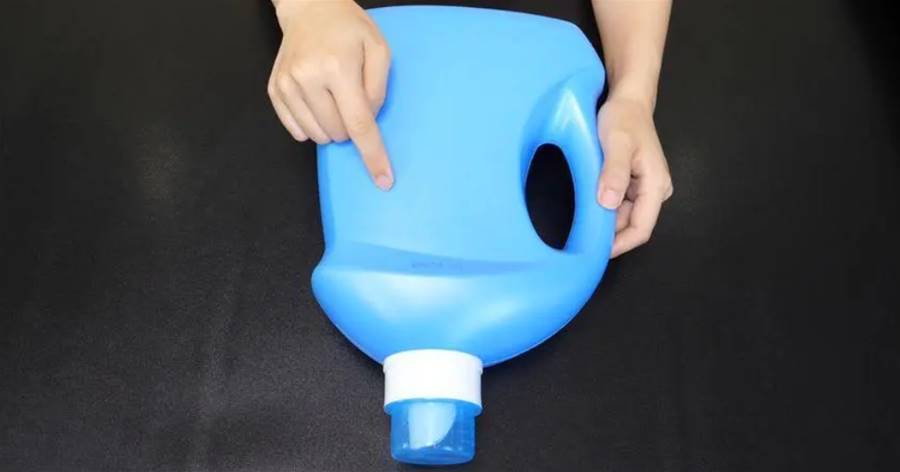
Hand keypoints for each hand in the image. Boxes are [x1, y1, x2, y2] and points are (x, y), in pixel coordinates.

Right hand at [268, 0, 392, 189]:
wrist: (309, 7)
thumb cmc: (349, 28)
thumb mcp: (379, 49)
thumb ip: (378, 89)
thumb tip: (368, 121)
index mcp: (338, 68)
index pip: (358, 124)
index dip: (372, 155)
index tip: (383, 181)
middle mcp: (308, 78)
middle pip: (338, 133)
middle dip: (351, 126)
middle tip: (351, 97)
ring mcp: (287, 85)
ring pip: (316, 136)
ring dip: (332, 127)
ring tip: (333, 96)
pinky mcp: (274, 90)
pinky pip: (295, 130)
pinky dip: (311, 125)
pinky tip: (316, 102)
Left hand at [596, 96, 672, 257]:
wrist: (627, 101)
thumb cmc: (624, 118)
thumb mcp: (617, 143)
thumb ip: (614, 173)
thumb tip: (608, 203)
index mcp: (656, 185)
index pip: (641, 229)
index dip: (620, 244)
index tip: (596, 252)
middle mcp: (654, 191)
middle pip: (632, 225)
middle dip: (608, 232)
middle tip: (581, 235)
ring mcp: (644, 188)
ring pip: (623, 216)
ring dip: (604, 219)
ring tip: (582, 217)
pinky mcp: (634, 183)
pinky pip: (619, 204)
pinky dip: (604, 207)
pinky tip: (588, 204)